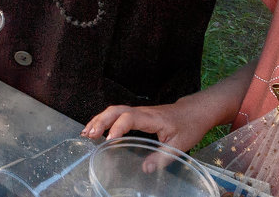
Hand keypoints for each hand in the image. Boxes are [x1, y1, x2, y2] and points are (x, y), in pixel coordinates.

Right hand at [81, 101, 208, 158]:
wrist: (193, 111)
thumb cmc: (188, 126)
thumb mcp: (179, 145)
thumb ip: (162, 157)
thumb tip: (144, 169)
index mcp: (152, 118)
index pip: (130, 118)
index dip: (118, 128)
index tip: (108, 140)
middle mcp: (142, 111)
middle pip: (116, 110)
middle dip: (100, 121)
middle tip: (89, 135)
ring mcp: (138, 111)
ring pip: (114, 110)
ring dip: (98, 120)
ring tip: (85, 133)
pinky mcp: (136, 114)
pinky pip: (117, 114)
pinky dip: (104, 120)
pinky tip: (96, 130)